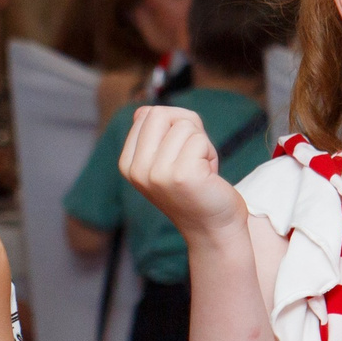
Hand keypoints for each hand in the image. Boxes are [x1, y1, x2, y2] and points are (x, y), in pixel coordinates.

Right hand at [118, 105, 243, 238]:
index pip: (146, 114)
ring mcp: (157, 174)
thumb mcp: (165, 158)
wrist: (213, 229)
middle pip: (160, 113)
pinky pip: (199, 140)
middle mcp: (138, 170)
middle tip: (194, 156)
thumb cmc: (195, 190)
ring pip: (185, 125)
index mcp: (128, 164)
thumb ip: (156, 132)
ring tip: (200, 170)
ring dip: (202, 144)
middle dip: (186, 127)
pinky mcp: (181, 176)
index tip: (179, 152)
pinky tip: (208, 176)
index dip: (173, 124)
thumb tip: (142, 111)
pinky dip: (211, 154)